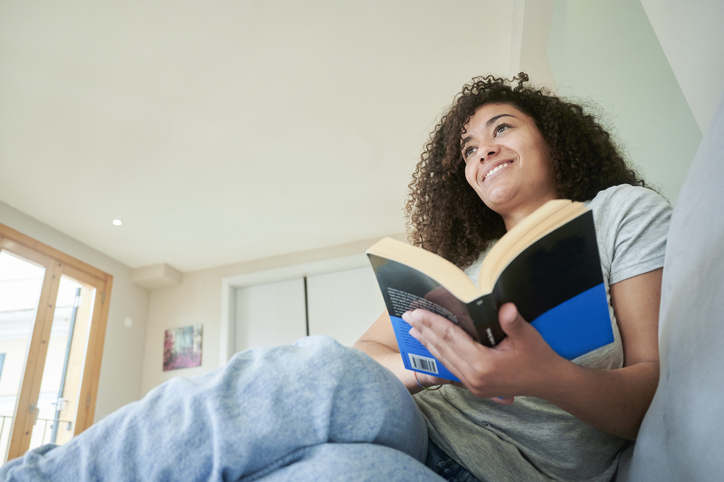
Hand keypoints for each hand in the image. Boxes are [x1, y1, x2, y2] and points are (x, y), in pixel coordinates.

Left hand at [402, 303, 562, 401]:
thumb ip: (513, 322)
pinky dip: (439, 354)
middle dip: (424, 330)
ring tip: (413, 329)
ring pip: (444, 360)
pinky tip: (431, 346)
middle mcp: (474, 377)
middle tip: (407, 316)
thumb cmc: (539, 358)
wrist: (549, 383)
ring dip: (427, 343)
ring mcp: (473, 385)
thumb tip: (505, 308)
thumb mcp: (528, 336)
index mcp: (483, 364)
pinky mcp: (474, 387)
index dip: (433, 323)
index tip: (417, 312)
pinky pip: (451, 367)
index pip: (451, 338)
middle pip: (442, 349)